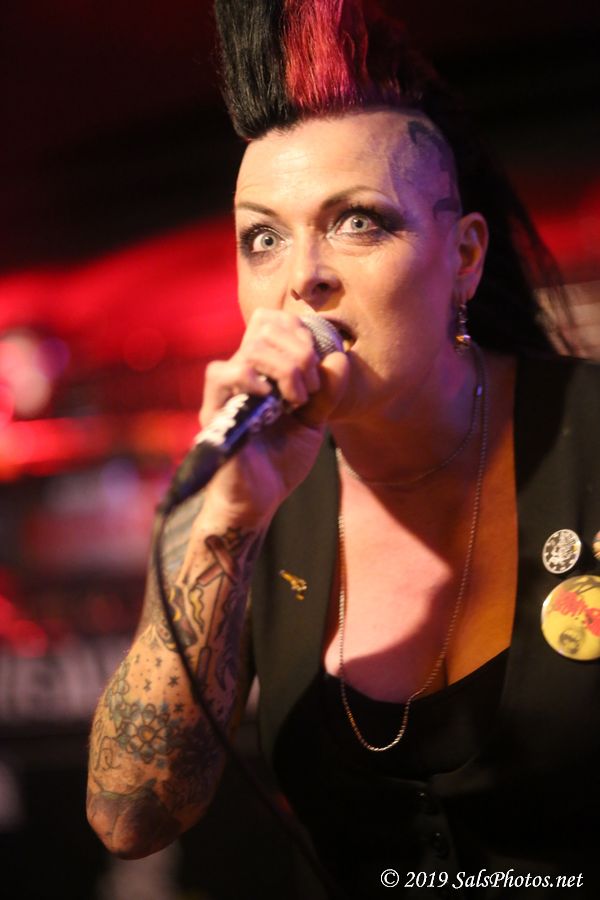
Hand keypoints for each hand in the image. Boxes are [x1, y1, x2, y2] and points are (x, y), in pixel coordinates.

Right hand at [199, 309, 347, 527]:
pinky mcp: (215, 413)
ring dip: (285, 368)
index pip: (272, 321)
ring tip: (297, 399)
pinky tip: (272, 399)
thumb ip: (327, 392)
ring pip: (250, 347)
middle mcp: (242, 374)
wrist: (261, 501)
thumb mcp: (314, 422)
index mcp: (263, 370)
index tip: (318, 369)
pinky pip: (220, 374)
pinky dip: (252, 378)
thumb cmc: (282, 462)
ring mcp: (227, 392)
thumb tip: (338, 357)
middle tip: (311, 389)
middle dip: (300, 352)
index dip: (299, 332)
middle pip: (264, 327)